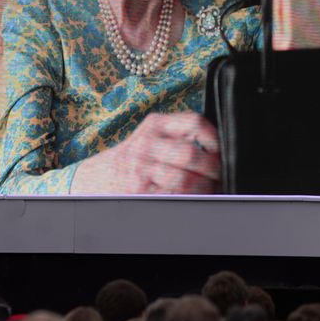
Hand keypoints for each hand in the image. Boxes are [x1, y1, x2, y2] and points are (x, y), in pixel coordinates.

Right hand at [75, 112, 219, 193]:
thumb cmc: (133, 156)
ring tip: (211, 189)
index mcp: (156, 124)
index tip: (221, 149)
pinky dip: (189, 198)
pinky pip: (174, 196)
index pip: (194, 122)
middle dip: (214, 168)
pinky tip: (194, 197)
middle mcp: (148, 143)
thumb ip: (179, 135)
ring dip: (205, 187)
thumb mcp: (152, 135)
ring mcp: (142, 168)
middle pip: (191, 153)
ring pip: (185, 178)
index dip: (214, 137)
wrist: (98, 176)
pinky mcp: (140, 191)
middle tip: (221, 175)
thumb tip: (218, 150)